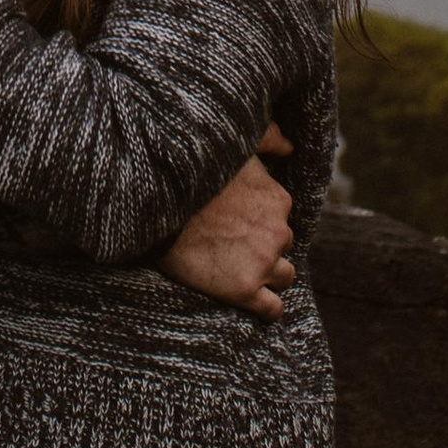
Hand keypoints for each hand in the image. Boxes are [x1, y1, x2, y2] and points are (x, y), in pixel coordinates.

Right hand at [160, 126, 294, 316]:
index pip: (282, 217)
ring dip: (267, 274)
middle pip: (283, 246)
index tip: (239, 221)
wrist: (158, 206)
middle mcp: (278, 232)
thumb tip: (289, 145)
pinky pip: (272, 309)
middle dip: (265, 246)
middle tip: (234, 244)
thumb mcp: (234, 145)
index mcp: (278, 199)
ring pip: (284, 277)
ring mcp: (262, 262)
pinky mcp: (244, 290)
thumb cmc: (192, 173)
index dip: (261, 221)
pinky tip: (251, 299)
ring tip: (240, 269)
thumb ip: (267, 138)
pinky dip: (265, 307)